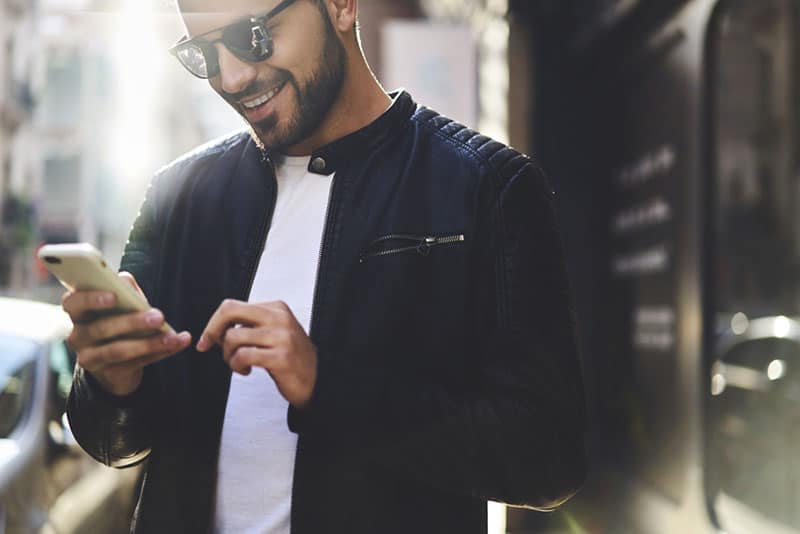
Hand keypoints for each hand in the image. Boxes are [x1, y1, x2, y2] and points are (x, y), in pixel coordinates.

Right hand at [62, 272, 191, 395]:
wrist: (116, 360)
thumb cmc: (118, 319)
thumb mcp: (121, 304)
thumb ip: (124, 290)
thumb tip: (125, 281)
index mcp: (78, 312)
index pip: (72, 303)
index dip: (91, 299)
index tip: (114, 297)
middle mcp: (78, 336)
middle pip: (101, 328)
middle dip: (132, 322)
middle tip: (158, 316)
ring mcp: (90, 358)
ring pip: (118, 351)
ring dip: (149, 343)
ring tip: (172, 337)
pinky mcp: (109, 374)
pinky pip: (136, 363)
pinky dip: (160, 352)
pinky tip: (177, 343)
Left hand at [196, 299, 316, 407]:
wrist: (317, 380)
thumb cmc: (291, 357)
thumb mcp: (274, 332)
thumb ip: (251, 325)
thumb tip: (216, 328)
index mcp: (277, 308)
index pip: (233, 305)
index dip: (214, 322)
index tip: (207, 339)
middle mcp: (280, 318)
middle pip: (230, 312)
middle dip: (213, 331)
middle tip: (209, 346)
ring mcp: (282, 337)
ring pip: (233, 337)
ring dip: (228, 355)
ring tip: (238, 364)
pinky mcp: (281, 358)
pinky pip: (243, 356)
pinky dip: (237, 366)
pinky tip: (246, 370)